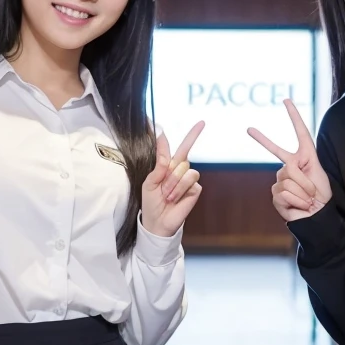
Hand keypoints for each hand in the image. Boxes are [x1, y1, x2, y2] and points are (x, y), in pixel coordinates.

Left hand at [141, 121, 204, 237]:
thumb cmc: (151, 202)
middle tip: (163, 189)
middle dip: (170, 173)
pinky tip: (176, 199)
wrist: (158, 222)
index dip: (184, 134)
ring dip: (175, 183)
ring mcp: (188, 179)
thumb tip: (162, 140)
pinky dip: (181, 189)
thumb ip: (158, 164)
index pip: (176, 147)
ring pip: (186, 169)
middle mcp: (179, 170)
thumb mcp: (149, 182)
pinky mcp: (195, 189)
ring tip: (168, 196)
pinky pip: (191, 180)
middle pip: (182, 156)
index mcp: (167, 167)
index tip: (195, 122)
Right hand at [247, 99, 331, 221]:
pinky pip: (284, 192)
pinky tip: (299, 206)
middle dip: (269, 146)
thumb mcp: (317, 176)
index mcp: (303, 156)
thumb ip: (300, 168)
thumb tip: (283, 170)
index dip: (293, 116)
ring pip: (288, 178)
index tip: (286, 100)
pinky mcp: (275, 194)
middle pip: (282, 156)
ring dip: (303, 192)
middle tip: (258, 139)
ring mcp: (280, 179)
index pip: (299, 132)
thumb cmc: (321, 196)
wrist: (317, 216)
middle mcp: (289, 166)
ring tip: (308, 200)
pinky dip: (297, 201)